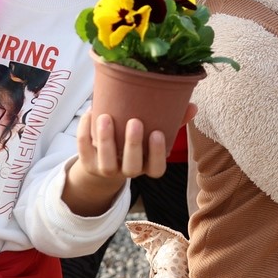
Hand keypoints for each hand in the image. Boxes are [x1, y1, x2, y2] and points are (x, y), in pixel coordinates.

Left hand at [64, 103, 196, 216]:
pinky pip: (84, 150)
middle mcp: (128, 171)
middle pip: (131, 167)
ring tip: (105, 116)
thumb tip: (193, 106)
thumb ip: (174, 121)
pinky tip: (90, 112)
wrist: (103, 162)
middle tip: (134, 121)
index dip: (157, 154)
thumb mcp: (154, 134)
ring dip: (105, 140)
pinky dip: (85, 131)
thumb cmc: (137, 143)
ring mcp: (106, 170)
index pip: (156, 169)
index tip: (157, 133)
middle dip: (132, 145)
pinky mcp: (87, 164)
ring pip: (106, 163)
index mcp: (147, 166)